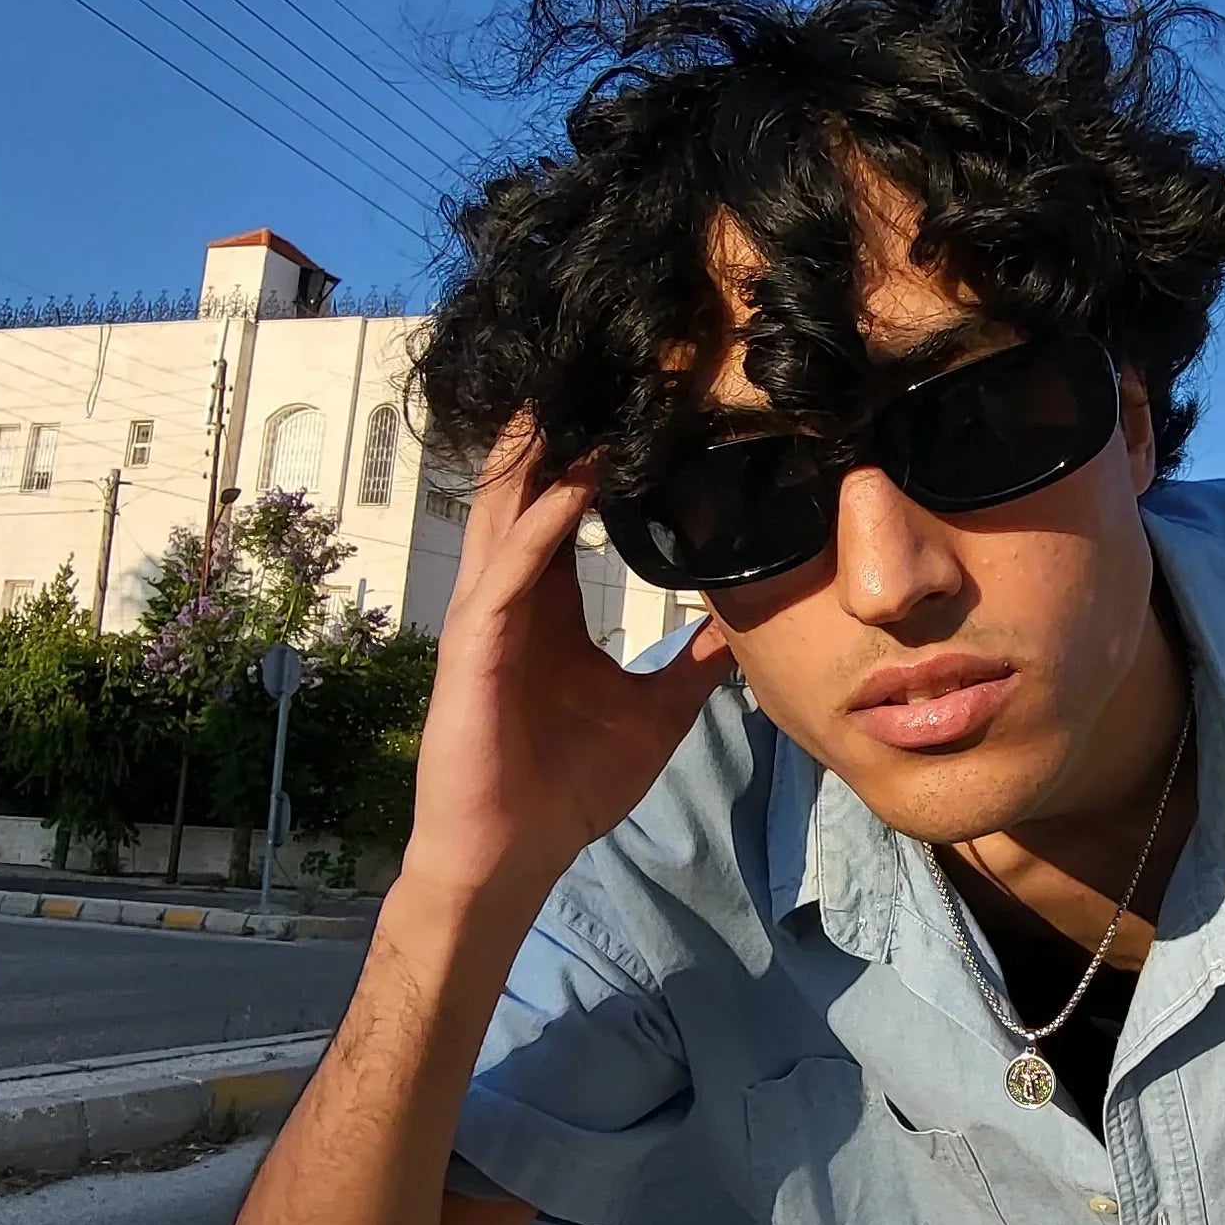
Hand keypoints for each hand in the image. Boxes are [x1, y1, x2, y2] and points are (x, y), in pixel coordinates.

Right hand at [400, 419, 734, 918]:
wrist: (510, 857)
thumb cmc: (567, 788)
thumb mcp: (655, 714)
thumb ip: (695, 664)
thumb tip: (750, 624)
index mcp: (547, 608)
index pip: (567, 511)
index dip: (596, 459)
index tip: (641, 408)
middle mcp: (511, 598)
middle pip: (528, 493)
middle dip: (557, 433)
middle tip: (598, 367)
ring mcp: (486, 617)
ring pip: (506, 514)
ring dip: (537, 457)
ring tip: (572, 394)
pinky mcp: (473, 647)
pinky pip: (507, 573)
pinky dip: (537, 528)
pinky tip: (570, 488)